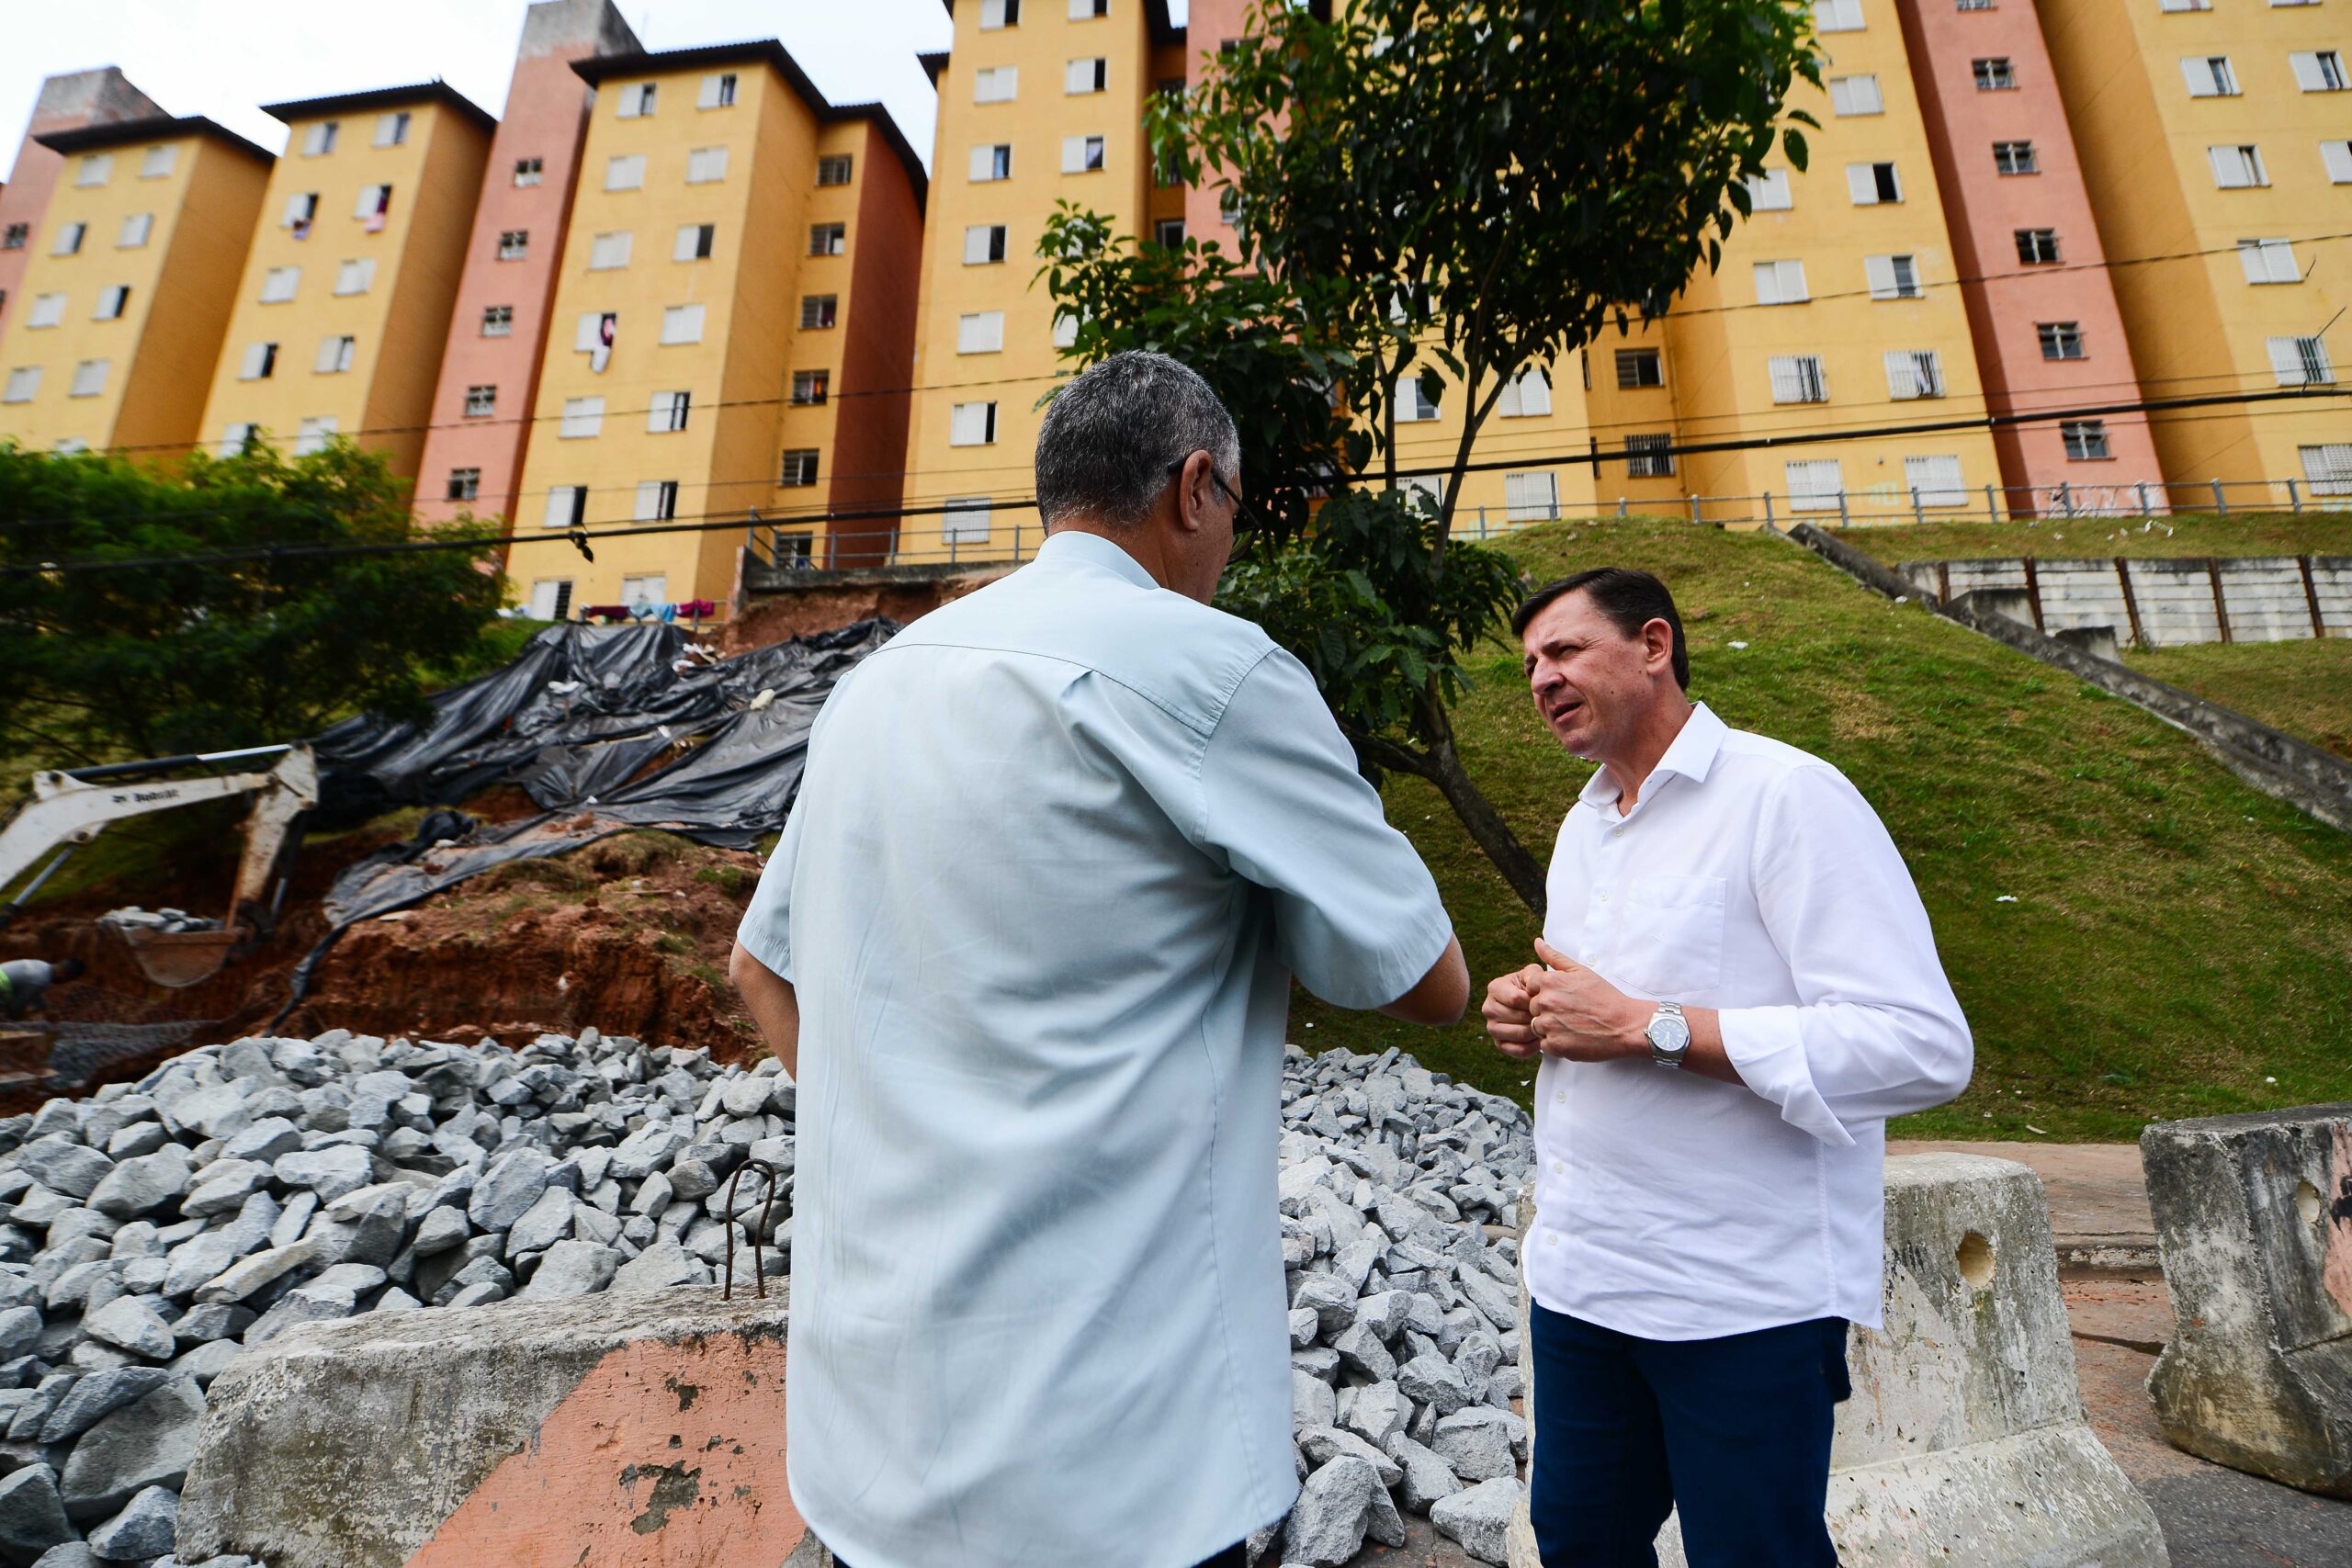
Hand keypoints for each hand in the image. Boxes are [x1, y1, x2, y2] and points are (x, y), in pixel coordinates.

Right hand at [1481, 967, 1543, 1060]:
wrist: (1529, 1004)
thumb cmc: (1531, 987)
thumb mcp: (1533, 973)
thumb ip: (1534, 973)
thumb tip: (1534, 981)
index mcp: (1495, 988)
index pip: (1515, 999)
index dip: (1533, 1002)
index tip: (1543, 1000)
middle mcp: (1489, 1008)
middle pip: (1517, 1018)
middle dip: (1535, 1017)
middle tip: (1546, 1015)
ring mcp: (1492, 1027)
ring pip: (1518, 1034)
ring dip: (1535, 1032)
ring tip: (1543, 1025)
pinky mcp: (1499, 1044)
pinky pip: (1519, 1050)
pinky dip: (1533, 1047)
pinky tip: (1539, 1038)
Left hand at [1525, 939, 1648, 1061]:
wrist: (1624, 1025)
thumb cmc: (1604, 997)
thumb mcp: (1581, 971)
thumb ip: (1554, 957)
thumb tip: (1537, 943)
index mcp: (1549, 982)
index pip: (1530, 987)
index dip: (1545, 992)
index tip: (1562, 998)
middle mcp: (1546, 1002)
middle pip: (1533, 1007)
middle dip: (1547, 1010)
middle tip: (1570, 1012)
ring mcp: (1549, 1025)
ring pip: (1536, 1026)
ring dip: (1550, 1027)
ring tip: (1573, 1025)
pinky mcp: (1554, 1045)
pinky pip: (1544, 1044)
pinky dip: (1556, 1043)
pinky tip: (1574, 1037)